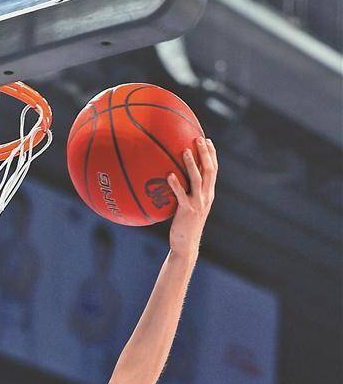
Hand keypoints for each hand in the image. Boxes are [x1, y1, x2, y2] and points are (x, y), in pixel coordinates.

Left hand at [167, 136, 217, 260]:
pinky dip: (176, 184)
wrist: (186, 245)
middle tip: (198, 138)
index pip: (214, 170)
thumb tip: (174, 178)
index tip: (207, 140)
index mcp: (209, 194)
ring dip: (191, 164)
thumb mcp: (190, 207)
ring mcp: (198, 203)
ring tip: (184, 150)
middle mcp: (206, 196)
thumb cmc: (184, 226)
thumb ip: (187, 193)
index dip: (212, 155)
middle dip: (205, 153)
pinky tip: (169, 175)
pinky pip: (181, 195)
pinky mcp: (187, 211)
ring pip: (197, 179)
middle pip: (209, 170)